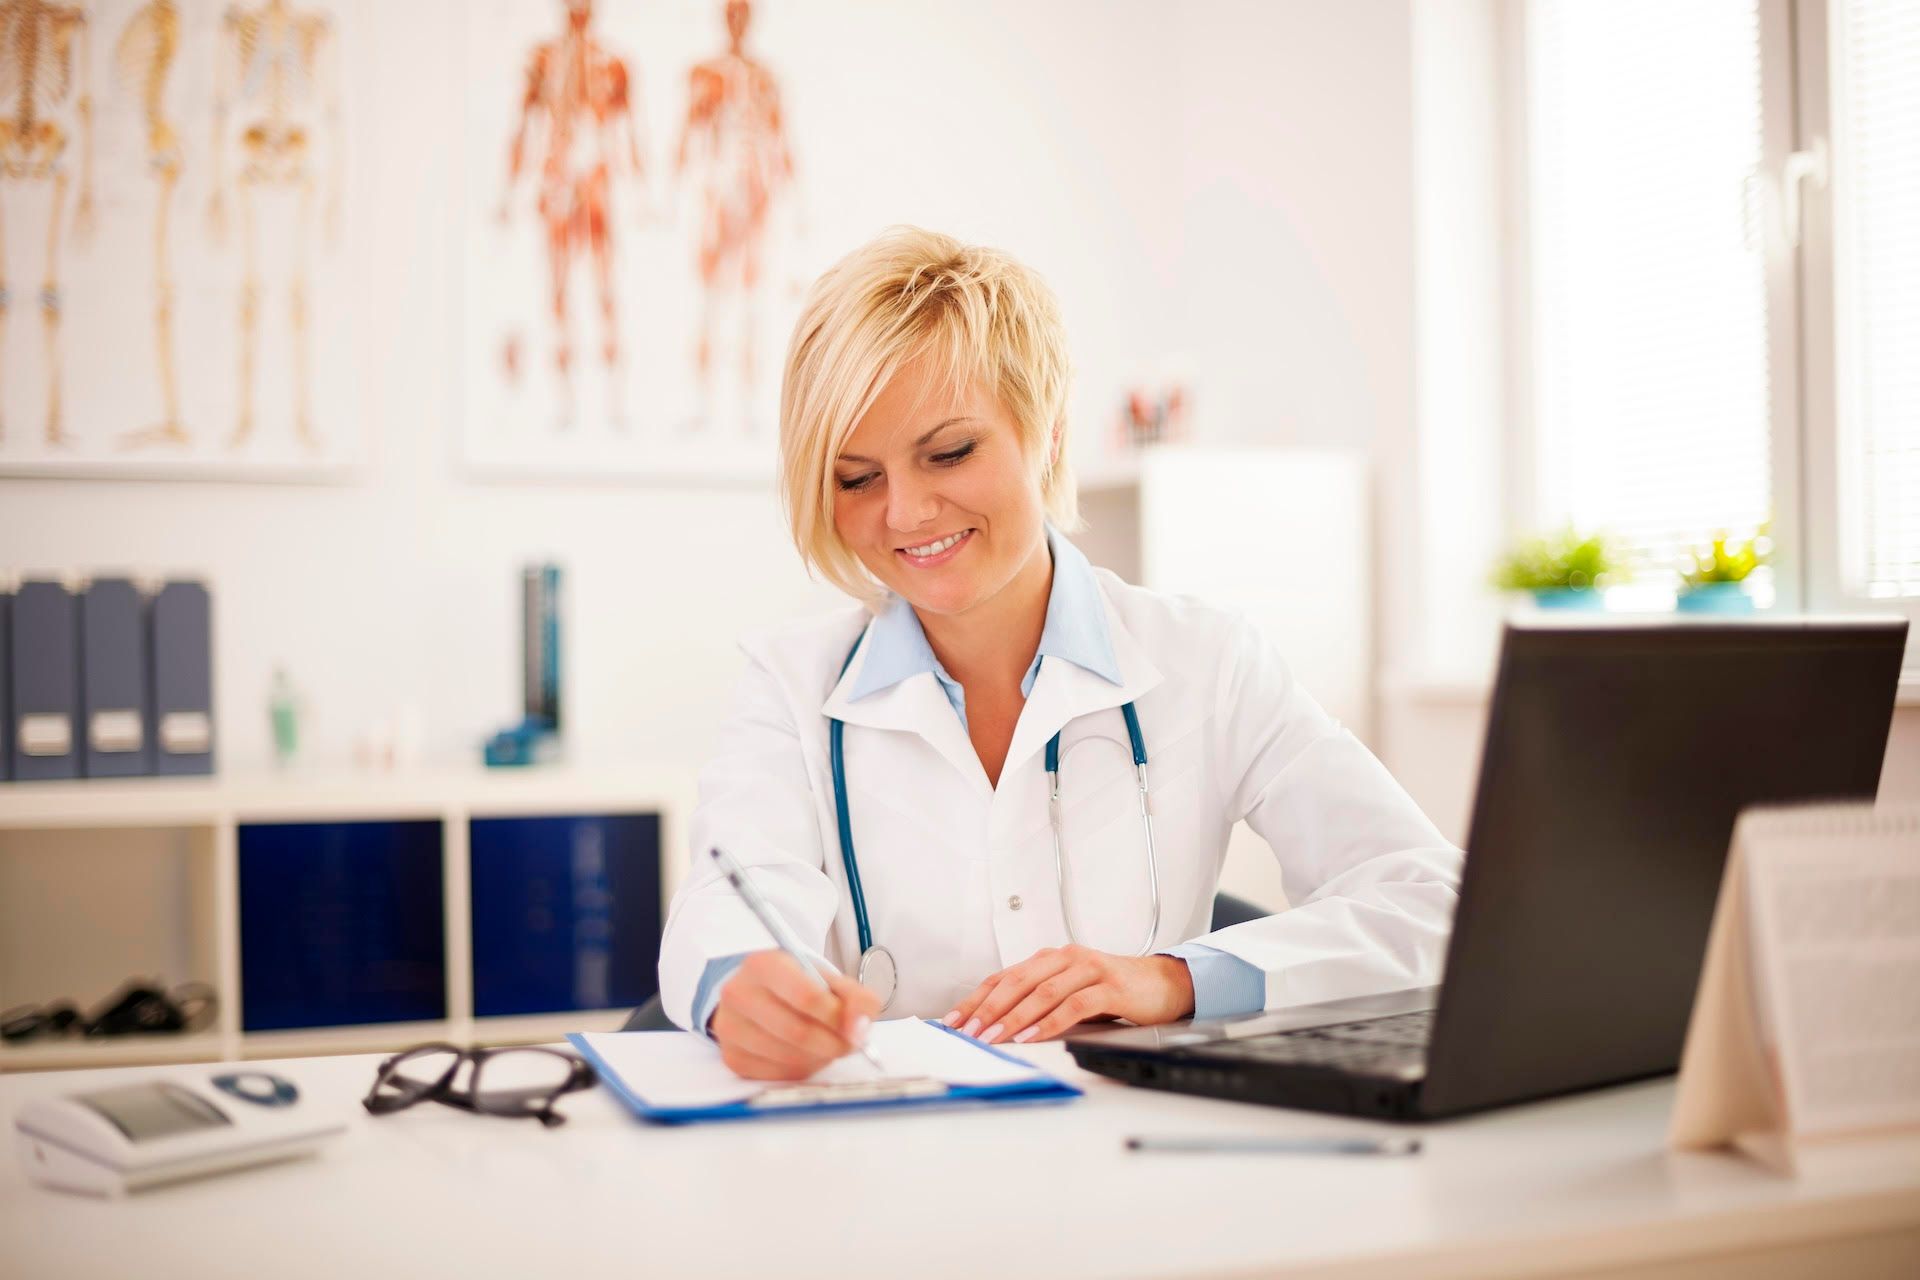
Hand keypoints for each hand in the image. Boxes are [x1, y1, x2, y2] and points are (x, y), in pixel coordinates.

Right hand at [709, 950, 881, 1081]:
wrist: (759, 994)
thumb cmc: (798, 986)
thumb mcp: (830, 980)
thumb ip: (858, 999)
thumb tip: (860, 1029)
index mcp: (764, 965)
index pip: (807, 997)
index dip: (837, 1017)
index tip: (853, 1026)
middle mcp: (739, 993)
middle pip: (798, 1032)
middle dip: (833, 1044)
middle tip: (848, 1044)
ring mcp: (730, 1027)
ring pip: (789, 1057)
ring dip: (819, 1058)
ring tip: (826, 1046)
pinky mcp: (732, 1057)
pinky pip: (777, 1074)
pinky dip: (802, 1069)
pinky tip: (806, 1055)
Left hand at [943, 946, 1194, 1045]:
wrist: (1163, 983)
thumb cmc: (1112, 989)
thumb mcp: (1069, 991)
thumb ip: (1039, 1001)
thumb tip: (996, 1026)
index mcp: (1050, 958)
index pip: (1004, 977)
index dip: (976, 999)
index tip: (953, 1021)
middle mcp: (1066, 958)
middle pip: (1017, 982)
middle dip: (988, 1009)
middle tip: (968, 1031)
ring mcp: (1088, 969)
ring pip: (1042, 992)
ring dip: (1014, 1017)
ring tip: (994, 1037)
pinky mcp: (1110, 986)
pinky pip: (1074, 1005)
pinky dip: (1049, 1022)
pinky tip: (1033, 1036)